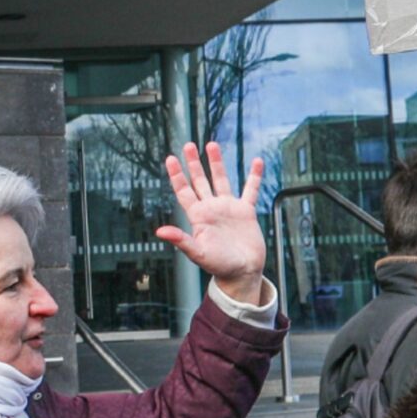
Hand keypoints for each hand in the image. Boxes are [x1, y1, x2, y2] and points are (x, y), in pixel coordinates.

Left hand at [155, 142, 267, 303]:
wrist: (241, 272)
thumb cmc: (218, 266)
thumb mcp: (197, 253)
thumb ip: (181, 240)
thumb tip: (160, 231)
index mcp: (198, 216)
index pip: (184, 191)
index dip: (177, 176)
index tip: (170, 158)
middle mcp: (211, 209)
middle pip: (200, 181)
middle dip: (193, 163)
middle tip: (188, 145)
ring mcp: (228, 208)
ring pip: (221, 180)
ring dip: (216, 163)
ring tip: (211, 145)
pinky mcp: (246, 212)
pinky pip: (250, 190)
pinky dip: (254, 177)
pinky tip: (256, 162)